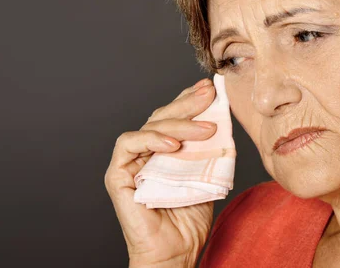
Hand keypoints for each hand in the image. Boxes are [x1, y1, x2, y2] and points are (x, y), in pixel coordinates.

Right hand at [104, 78, 217, 267]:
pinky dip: (151, 138)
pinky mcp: (117, 174)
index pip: (174, 117)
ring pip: (150, 126)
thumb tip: (222, 119)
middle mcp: (146, 152)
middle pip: (163, 116)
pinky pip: (128, 143)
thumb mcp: (207, 173)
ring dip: (180, 123)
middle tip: (209, 93)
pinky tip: (172, 144)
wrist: (176, 251)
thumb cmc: (190, 217)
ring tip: (207, 128)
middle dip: (188, 102)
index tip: (210, 88)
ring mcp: (130, 161)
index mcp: (165, 151)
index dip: (189, 99)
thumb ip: (208, 148)